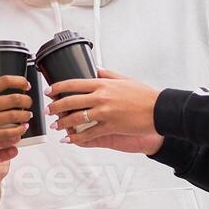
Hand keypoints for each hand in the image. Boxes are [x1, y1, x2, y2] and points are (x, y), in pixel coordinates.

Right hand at [0, 76, 32, 155]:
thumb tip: (6, 90)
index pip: (4, 81)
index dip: (20, 81)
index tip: (26, 85)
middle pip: (14, 98)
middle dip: (26, 100)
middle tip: (29, 102)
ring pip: (14, 116)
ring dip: (25, 115)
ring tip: (27, 115)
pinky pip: (9, 132)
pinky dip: (19, 130)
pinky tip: (22, 128)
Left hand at [46, 69, 164, 152]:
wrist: (159, 110)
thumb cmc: (143, 95)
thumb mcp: (124, 79)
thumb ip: (106, 74)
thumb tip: (93, 69)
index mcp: (103, 84)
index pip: (73, 84)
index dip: (58, 88)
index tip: (50, 91)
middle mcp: (101, 97)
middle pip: (70, 101)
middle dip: (56, 107)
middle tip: (48, 110)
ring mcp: (105, 113)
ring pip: (77, 118)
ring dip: (63, 123)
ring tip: (56, 125)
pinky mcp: (110, 127)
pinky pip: (89, 134)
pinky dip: (77, 138)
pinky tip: (69, 140)